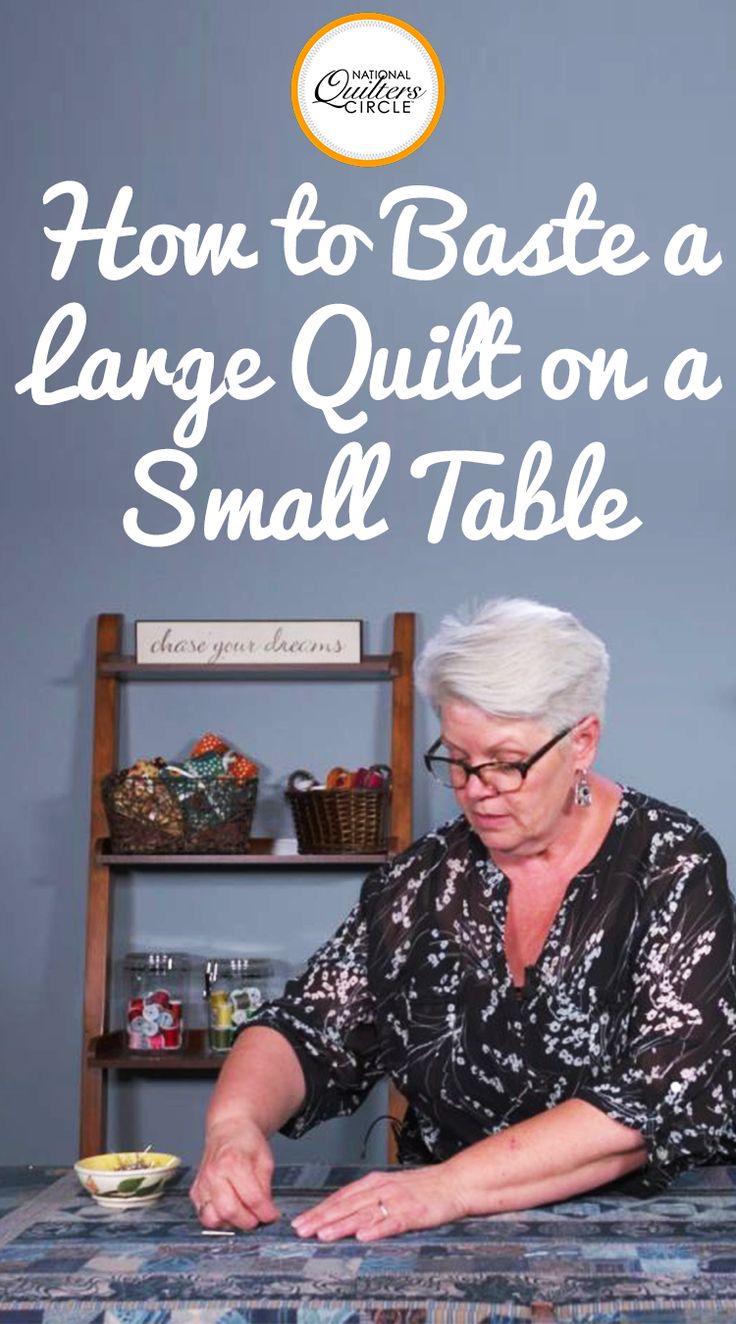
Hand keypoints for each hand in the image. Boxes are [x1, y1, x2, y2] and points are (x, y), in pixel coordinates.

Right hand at [190, 1115, 280, 1230]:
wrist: (227, 1130)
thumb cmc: (246, 1142)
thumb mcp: (265, 1160)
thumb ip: (265, 1187)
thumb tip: (266, 1212)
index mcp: (233, 1162)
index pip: (251, 1197)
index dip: (265, 1212)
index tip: (272, 1215)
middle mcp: (214, 1174)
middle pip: (230, 1211)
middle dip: (248, 1221)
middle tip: (258, 1218)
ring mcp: (202, 1184)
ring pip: (213, 1218)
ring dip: (231, 1222)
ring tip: (243, 1213)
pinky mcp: (195, 1192)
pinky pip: (204, 1216)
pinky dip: (219, 1219)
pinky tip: (230, 1208)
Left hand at [291, 1165, 467, 1241]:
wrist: (454, 1182)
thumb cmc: (423, 1187)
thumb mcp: (390, 1187)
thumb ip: (368, 1197)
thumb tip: (342, 1210)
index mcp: (375, 1182)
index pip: (342, 1196)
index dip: (320, 1209)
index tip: (301, 1220)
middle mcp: (383, 1189)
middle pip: (348, 1205)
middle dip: (322, 1218)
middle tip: (302, 1229)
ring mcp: (397, 1200)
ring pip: (364, 1213)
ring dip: (342, 1224)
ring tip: (323, 1234)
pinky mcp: (413, 1213)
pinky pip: (392, 1222)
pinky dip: (376, 1228)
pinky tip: (363, 1236)